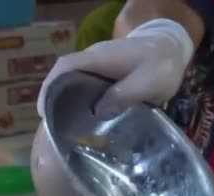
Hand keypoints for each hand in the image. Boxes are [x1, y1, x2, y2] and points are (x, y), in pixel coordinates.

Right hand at [39, 19, 194, 118]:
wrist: (170, 49)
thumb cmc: (160, 65)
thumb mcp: (148, 82)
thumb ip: (124, 95)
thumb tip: (98, 112)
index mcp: (99, 58)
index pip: (65, 67)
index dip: (50, 87)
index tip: (43, 111)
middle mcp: (93, 59)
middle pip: (63, 76)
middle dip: (54, 99)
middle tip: (52, 127)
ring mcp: (97, 66)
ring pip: (73, 83)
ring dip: (66, 103)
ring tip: (64, 129)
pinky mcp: (104, 75)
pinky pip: (85, 87)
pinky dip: (80, 103)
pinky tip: (83, 122)